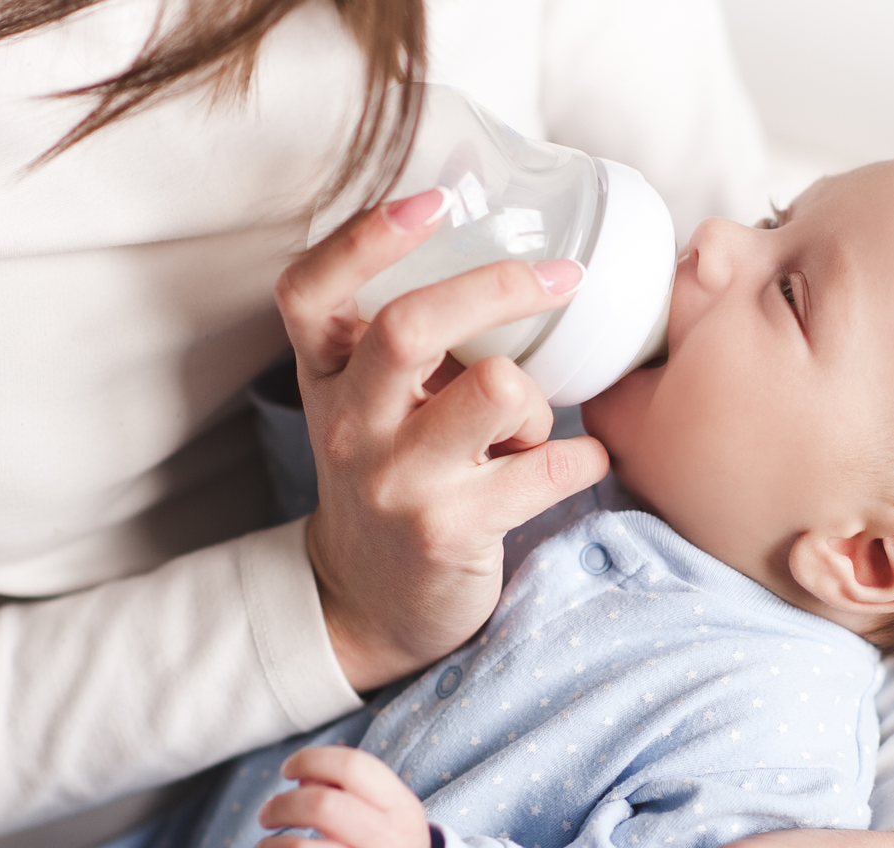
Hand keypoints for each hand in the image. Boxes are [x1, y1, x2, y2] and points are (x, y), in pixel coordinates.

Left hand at [215, 746, 432, 847]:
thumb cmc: (388, 843)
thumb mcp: (387, 809)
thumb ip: (347, 784)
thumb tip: (300, 775)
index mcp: (400, 808)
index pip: (353, 768)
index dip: (311, 761)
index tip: (289, 771)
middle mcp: (388, 844)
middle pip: (321, 807)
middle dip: (281, 805)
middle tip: (268, 815)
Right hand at [276, 187, 610, 690]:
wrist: (371, 600)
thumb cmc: (392, 474)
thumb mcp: (370, 402)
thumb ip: (408, 338)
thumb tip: (511, 251)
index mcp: (326, 376)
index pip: (309, 291)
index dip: (364, 239)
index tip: (433, 202)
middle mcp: (350, 424)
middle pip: (408, 326)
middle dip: (497, 288)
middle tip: (560, 278)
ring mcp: (396, 480)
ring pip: (496, 391)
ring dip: (539, 401)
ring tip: (534, 428)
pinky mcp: (449, 531)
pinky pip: (547, 468)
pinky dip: (583, 459)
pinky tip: (579, 464)